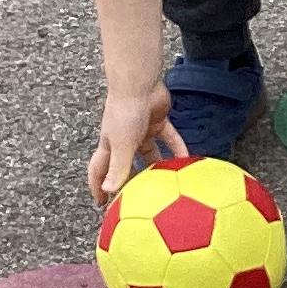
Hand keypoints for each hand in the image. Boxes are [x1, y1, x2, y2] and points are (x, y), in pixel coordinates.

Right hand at [90, 85, 185, 205]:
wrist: (138, 84)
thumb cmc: (124, 111)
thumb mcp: (121, 145)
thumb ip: (118, 168)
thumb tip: (109, 191)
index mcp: (109, 145)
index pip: (99, 169)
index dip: (98, 185)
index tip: (101, 203)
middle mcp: (124, 139)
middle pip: (126, 165)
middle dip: (130, 181)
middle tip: (138, 199)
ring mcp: (142, 130)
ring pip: (150, 154)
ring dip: (158, 168)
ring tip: (168, 184)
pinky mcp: (158, 121)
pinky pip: (170, 140)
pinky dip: (178, 150)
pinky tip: (188, 162)